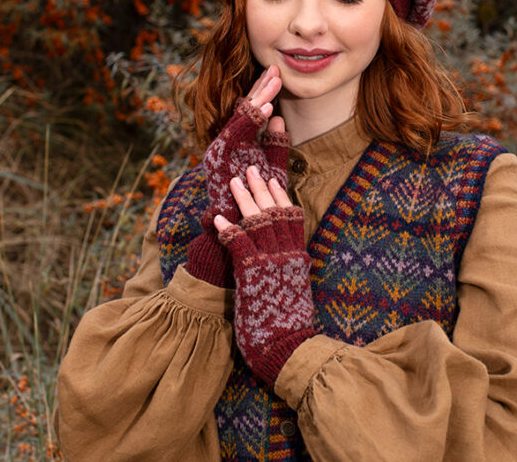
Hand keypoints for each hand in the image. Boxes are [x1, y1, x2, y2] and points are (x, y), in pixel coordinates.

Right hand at [202, 66, 288, 226]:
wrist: (235, 228)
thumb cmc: (255, 202)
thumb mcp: (271, 170)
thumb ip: (274, 146)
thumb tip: (278, 118)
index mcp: (236, 144)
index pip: (250, 112)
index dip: (263, 92)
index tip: (278, 75)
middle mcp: (225, 143)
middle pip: (244, 110)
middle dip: (261, 88)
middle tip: (276, 69)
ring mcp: (219, 149)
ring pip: (240, 118)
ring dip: (258, 99)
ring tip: (274, 83)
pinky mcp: (218, 158)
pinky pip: (236, 133)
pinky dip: (250, 119)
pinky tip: (266, 107)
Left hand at [213, 166, 314, 385]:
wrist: (288, 346)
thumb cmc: (288, 325)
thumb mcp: (294, 289)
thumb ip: (288, 270)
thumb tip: (284, 259)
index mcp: (298, 258)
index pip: (292, 218)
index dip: (281, 198)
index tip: (273, 180)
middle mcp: (287, 255)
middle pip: (274, 212)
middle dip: (260, 189)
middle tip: (250, 170)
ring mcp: (271, 262)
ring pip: (257, 221)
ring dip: (243, 200)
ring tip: (233, 183)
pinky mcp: (253, 273)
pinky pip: (239, 243)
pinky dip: (228, 228)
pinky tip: (218, 218)